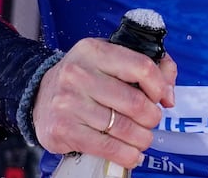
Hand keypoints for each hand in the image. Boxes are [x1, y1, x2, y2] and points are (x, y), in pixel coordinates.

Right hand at [31, 37, 177, 166]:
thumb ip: (147, 65)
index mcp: (95, 51)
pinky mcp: (63, 130)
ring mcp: (68, 103)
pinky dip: (125, 155)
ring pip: (123, 127)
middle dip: (152, 117)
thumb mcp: (110, 59)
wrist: (38, 95)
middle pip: (135, 102)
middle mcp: (79, 74)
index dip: (160, 85)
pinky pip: (105, 147)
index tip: (163, 97)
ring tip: (144, 139)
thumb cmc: (85, 77)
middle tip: (152, 121)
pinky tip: (132, 155)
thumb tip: (169, 94)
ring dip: (142, 138)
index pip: (141, 67)